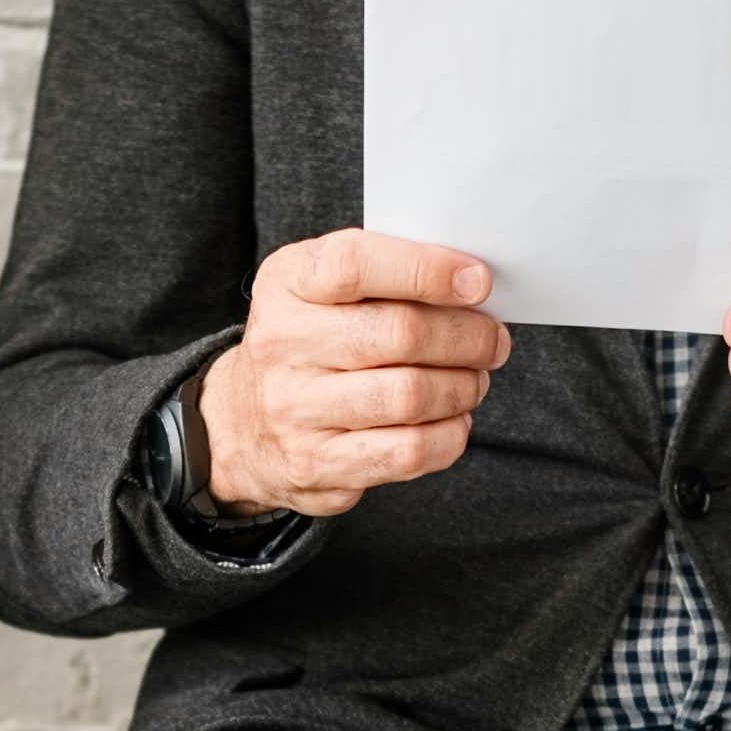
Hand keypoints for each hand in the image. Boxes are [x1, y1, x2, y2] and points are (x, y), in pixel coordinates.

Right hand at [197, 230, 511, 518]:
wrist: (239, 424)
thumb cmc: (304, 344)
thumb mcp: (317, 288)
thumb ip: (381, 275)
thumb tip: (470, 286)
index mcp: (287, 285)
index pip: (356, 265)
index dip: (427, 270)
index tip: (478, 282)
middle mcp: (282, 346)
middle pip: (399, 335)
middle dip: (466, 337)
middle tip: (491, 341)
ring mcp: (295, 411)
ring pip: (409, 396)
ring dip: (461, 388)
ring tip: (474, 380)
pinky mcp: (315, 465)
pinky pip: (404, 453)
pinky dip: (447, 436)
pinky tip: (454, 422)